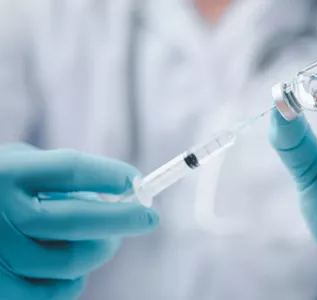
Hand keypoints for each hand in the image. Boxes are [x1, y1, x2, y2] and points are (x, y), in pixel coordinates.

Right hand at [0, 143, 158, 299]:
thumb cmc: (1, 189)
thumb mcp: (18, 167)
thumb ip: (59, 176)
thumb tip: (116, 196)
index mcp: (7, 173)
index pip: (69, 169)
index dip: (109, 175)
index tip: (138, 181)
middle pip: (76, 220)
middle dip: (124, 219)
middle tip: (150, 219)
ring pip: (71, 260)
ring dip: (101, 249)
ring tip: (107, 240)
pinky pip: (56, 291)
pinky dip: (77, 279)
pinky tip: (79, 265)